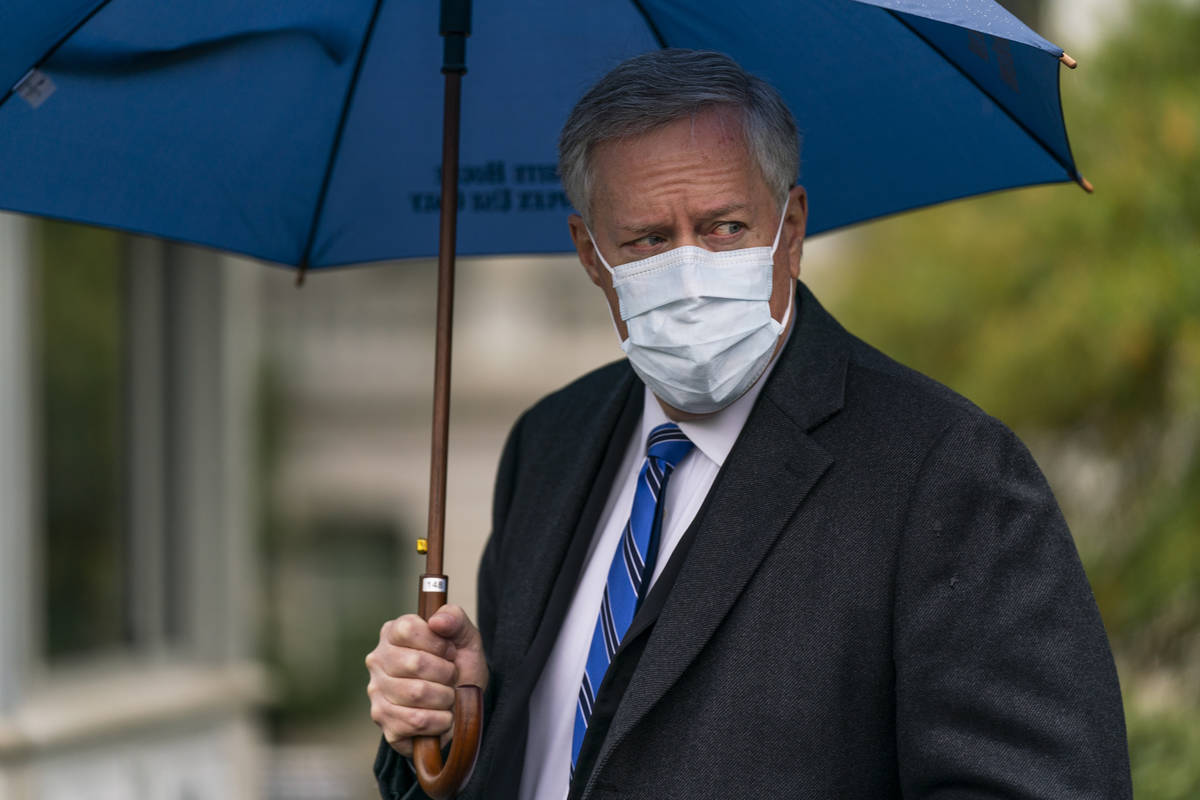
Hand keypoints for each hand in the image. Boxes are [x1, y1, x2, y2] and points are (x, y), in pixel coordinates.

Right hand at [365, 604, 488, 756]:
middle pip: (415, 663)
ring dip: (445, 697)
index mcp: (393, 633)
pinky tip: (442, 716)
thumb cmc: (459, 665)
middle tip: (451, 677)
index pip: (409, 629)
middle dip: (446, 673)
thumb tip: (437, 621)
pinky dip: (440, 720)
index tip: (450, 652)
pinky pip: (416, 721)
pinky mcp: (383, 721)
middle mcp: (378, 660)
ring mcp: (376, 692)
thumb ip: (454, 618)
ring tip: (447, 696)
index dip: (438, 643)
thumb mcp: (465, 637)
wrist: (462, 705)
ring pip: (417, 693)